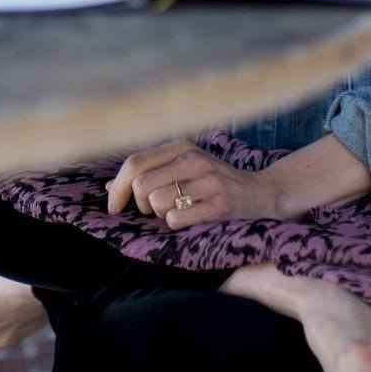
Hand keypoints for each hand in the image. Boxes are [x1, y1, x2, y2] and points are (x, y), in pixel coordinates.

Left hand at [106, 138, 282, 229]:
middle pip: (140, 185)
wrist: (261, 194)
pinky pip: (176, 220)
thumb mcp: (182, 168)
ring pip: (157, 203)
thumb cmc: (213, 183)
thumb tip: (109, 188)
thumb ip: (149, 173)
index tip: (113, 207)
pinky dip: (177, 224)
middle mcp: (194, 159)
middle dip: (141, 204)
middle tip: (154, 210)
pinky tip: (191, 218)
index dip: (117, 188)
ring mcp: (208, 182)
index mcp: (182, 146)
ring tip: (178, 211)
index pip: (134, 163)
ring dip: (161, 214)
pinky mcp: (218, 205)